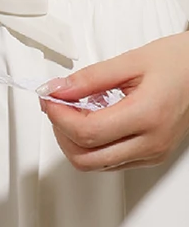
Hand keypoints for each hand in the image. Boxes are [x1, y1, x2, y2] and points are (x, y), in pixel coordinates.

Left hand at [38, 31, 188, 171]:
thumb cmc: (179, 63)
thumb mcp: (130, 61)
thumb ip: (89, 78)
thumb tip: (58, 90)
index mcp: (147, 115)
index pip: (87, 133)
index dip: (59, 116)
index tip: (50, 98)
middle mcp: (151, 142)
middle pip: (86, 158)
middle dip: (61, 132)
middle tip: (56, 105)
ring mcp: (152, 153)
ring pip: (95, 165)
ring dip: (73, 141)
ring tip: (72, 111)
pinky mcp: (151, 156)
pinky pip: (109, 161)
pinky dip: (90, 145)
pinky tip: (89, 120)